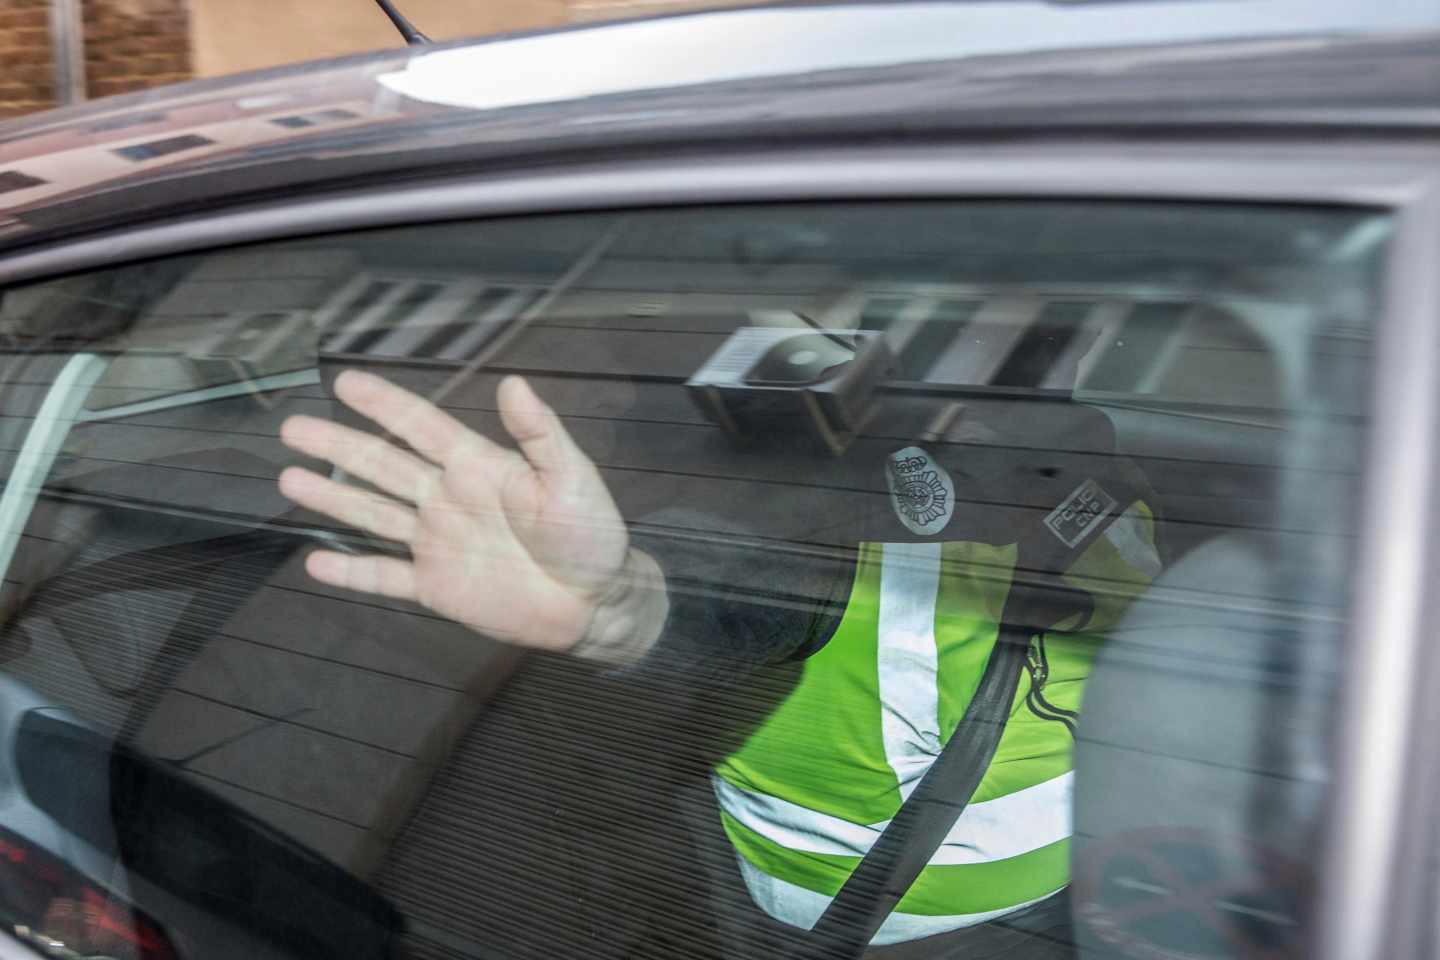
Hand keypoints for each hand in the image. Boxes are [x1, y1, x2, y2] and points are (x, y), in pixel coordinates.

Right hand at [277, 370, 629, 651]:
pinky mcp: (436, 587)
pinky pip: (385, 577)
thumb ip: (541, 435)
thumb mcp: (573, 479)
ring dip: (333, 497)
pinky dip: (351, 571)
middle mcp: (448, 498)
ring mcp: (438, 543)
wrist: (596, 603)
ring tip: (288, 479)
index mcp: (478, 466)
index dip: (384, 404)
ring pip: (374, 514)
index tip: (344, 381)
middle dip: (338, 445)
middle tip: (292, 426)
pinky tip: (315, 561)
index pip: (422, 427)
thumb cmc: (590, 535)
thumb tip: (513, 382)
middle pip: (383, 466)